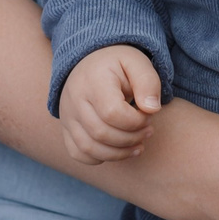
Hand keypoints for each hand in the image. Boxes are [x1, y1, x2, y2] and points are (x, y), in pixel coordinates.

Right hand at [58, 45, 159, 163]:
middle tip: (148, 130)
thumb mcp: (136, 63)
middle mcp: (74, 100)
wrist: (90, 61)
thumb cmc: (117, 64)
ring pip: (89, 148)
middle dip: (131, 138)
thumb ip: (148, 83)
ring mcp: (67, 116)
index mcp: (93, 81)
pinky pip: (78, 153)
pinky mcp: (66, 128)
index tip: (148, 115)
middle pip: (101, 134)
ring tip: (138, 144)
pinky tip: (117, 149)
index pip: (112, 113)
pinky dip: (99, 157)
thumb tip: (152, 110)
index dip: (135, 121)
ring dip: (119, 153)